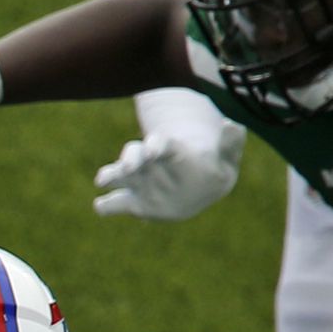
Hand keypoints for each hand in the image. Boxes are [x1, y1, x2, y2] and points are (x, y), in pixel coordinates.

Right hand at [94, 130, 241, 219]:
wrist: (198, 186)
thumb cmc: (214, 168)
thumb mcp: (227, 156)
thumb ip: (230, 143)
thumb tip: (231, 126)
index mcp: (172, 151)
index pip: (162, 144)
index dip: (156, 145)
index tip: (153, 150)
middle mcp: (150, 162)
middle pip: (136, 156)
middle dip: (131, 160)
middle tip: (128, 166)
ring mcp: (139, 182)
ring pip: (119, 175)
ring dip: (111, 176)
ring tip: (103, 180)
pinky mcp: (132, 203)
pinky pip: (114, 204)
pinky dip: (106, 205)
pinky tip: (101, 205)